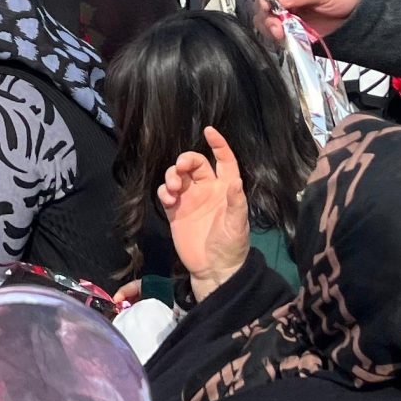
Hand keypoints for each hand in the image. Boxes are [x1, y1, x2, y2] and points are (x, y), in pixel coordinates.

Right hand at [159, 125, 251, 300]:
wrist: (213, 269)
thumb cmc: (231, 245)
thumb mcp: (237, 224)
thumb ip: (235, 202)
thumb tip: (236, 180)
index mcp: (225, 188)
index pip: (223, 160)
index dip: (218, 145)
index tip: (208, 131)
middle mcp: (207, 189)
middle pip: (195, 164)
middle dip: (185, 160)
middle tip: (180, 169)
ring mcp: (190, 199)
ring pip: (178, 175)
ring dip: (172, 175)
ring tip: (173, 188)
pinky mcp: (175, 211)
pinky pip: (166, 193)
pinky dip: (164, 191)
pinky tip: (168, 199)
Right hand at [259, 0, 357, 39]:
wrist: (357, 13)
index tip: (266, 4)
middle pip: (262, 2)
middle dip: (266, 14)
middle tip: (275, 23)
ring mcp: (285, 11)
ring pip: (266, 19)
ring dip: (270, 27)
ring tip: (279, 32)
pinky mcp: (290, 27)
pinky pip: (276, 33)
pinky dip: (277, 36)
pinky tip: (284, 37)